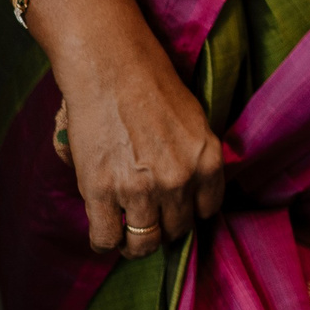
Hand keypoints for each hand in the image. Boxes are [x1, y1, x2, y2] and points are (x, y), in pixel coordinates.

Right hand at [51, 30, 225, 259]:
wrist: (111, 66)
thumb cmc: (151, 84)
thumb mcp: (193, 119)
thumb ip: (193, 156)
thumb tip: (184, 189)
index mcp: (207, 159)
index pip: (207, 210)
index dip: (190, 213)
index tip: (178, 212)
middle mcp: (179, 179)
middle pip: (176, 229)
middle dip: (163, 228)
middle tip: (149, 221)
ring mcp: (141, 189)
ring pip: (144, 242)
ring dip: (135, 243)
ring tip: (126, 233)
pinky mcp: (102, 192)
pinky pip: (107, 238)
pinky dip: (105, 241)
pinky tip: (105, 232)